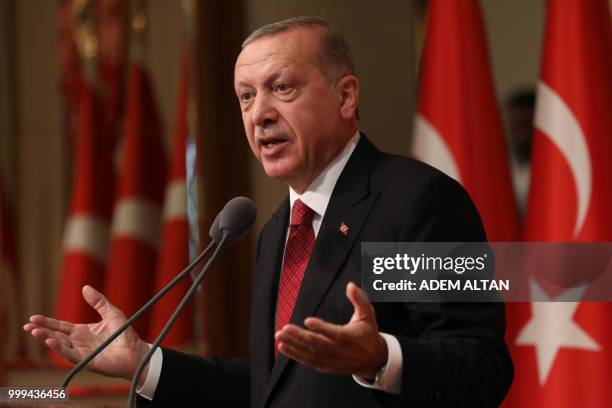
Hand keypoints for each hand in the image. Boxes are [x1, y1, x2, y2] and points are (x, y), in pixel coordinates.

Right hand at [23, 285, 149, 384]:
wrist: (135, 350)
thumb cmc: (124, 333)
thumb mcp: (111, 313)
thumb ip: (98, 302)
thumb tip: (85, 287)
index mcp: (82, 332)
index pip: (61, 327)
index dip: (47, 322)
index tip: (33, 318)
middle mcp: (79, 343)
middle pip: (56, 336)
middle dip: (42, 331)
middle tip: (28, 326)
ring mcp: (82, 353)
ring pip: (60, 346)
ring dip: (47, 339)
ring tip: (36, 332)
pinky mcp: (87, 361)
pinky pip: (70, 355)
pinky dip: (60, 349)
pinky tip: (51, 342)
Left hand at [275, 282, 387, 378]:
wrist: (372, 360)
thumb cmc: (368, 334)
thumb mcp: (367, 315)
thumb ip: (359, 299)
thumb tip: (351, 285)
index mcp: (349, 337)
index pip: (334, 333)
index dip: (321, 328)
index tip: (308, 320)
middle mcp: (338, 351)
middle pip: (317, 344)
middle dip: (299, 336)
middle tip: (285, 328)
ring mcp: (330, 360)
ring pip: (309, 353)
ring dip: (293, 344)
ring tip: (279, 335)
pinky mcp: (324, 366)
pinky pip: (307, 361)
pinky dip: (294, 354)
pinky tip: (282, 347)